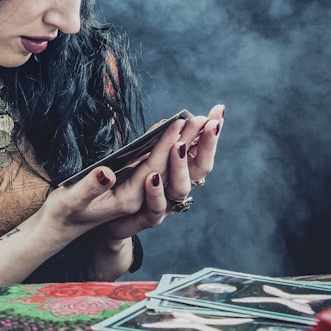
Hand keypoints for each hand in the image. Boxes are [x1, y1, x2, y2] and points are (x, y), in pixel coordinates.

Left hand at [98, 103, 224, 240]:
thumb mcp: (142, 159)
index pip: (202, 149)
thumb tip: (167, 122)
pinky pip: (156, 208)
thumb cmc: (129, 185)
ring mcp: (167, 204)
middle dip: (207, 144)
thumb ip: (155, 143)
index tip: (219, 110)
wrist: (111, 219)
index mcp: (181, 171)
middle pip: (200, 167)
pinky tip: (151, 177)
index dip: (211, 132)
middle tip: (207, 123)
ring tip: (179, 145)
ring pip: (181, 187)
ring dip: (181, 165)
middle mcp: (178, 187)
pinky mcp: (147, 218)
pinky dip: (155, 193)